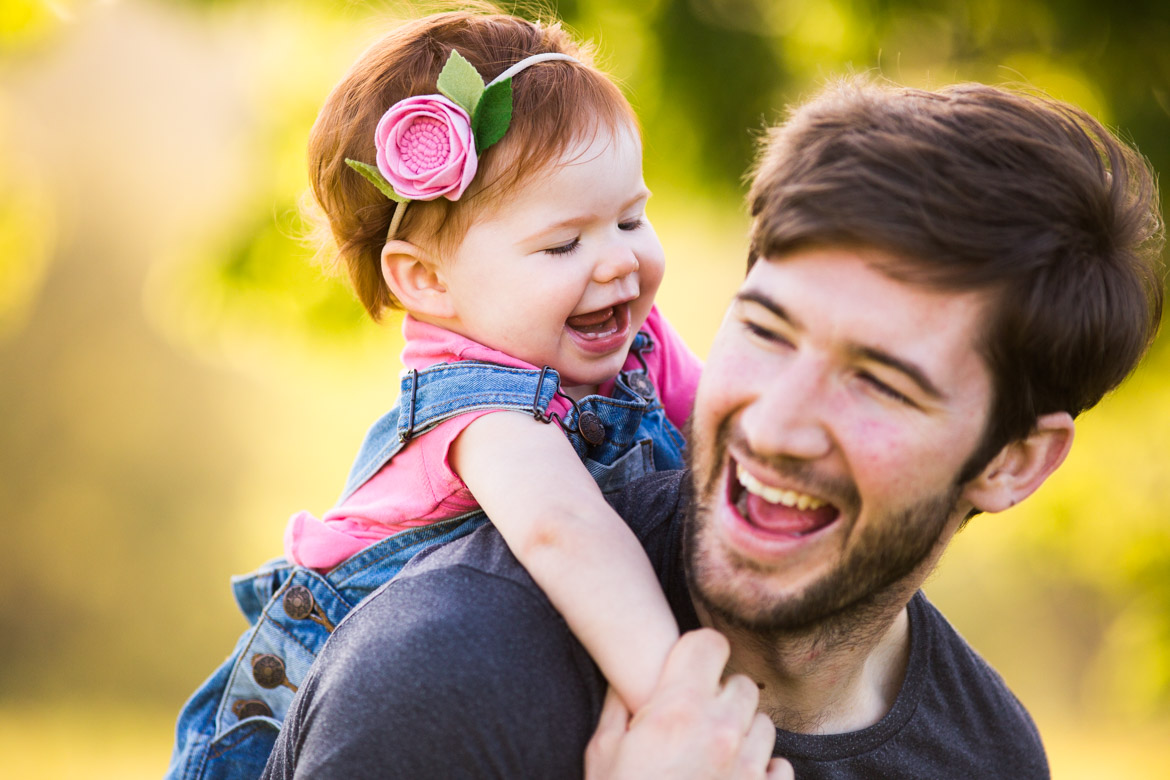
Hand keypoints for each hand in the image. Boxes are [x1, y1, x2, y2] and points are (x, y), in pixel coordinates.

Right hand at [585, 629, 793, 779]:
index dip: (698, 652)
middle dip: (720, 695)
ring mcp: (748, 767)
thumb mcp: (603, 752)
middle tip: (695, 720)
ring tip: (711, 755)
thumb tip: (629, 679)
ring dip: (742, 732)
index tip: (688, 668)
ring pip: (764, 723)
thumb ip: (620, 706)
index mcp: (677, 710)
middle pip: (741, 683)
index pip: (711, 644)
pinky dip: (761, 770)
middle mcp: (721, 731)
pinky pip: (779, 766)